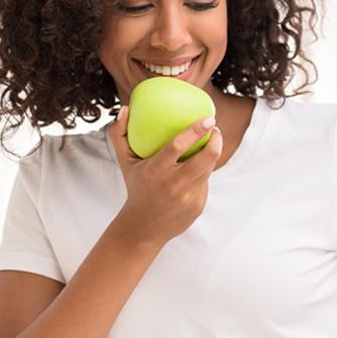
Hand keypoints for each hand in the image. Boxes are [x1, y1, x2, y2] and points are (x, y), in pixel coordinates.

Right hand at [108, 105, 222, 244]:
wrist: (143, 227)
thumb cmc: (136, 187)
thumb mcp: (124, 163)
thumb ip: (119, 135)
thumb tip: (126, 109)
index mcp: (155, 171)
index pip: (177, 146)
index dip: (195, 131)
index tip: (207, 119)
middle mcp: (173, 185)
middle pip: (206, 158)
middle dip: (217, 140)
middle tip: (214, 128)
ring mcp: (188, 197)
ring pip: (208, 169)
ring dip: (212, 153)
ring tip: (211, 141)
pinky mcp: (198, 206)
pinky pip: (205, 182)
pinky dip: (203, 172)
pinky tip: (199, 166)